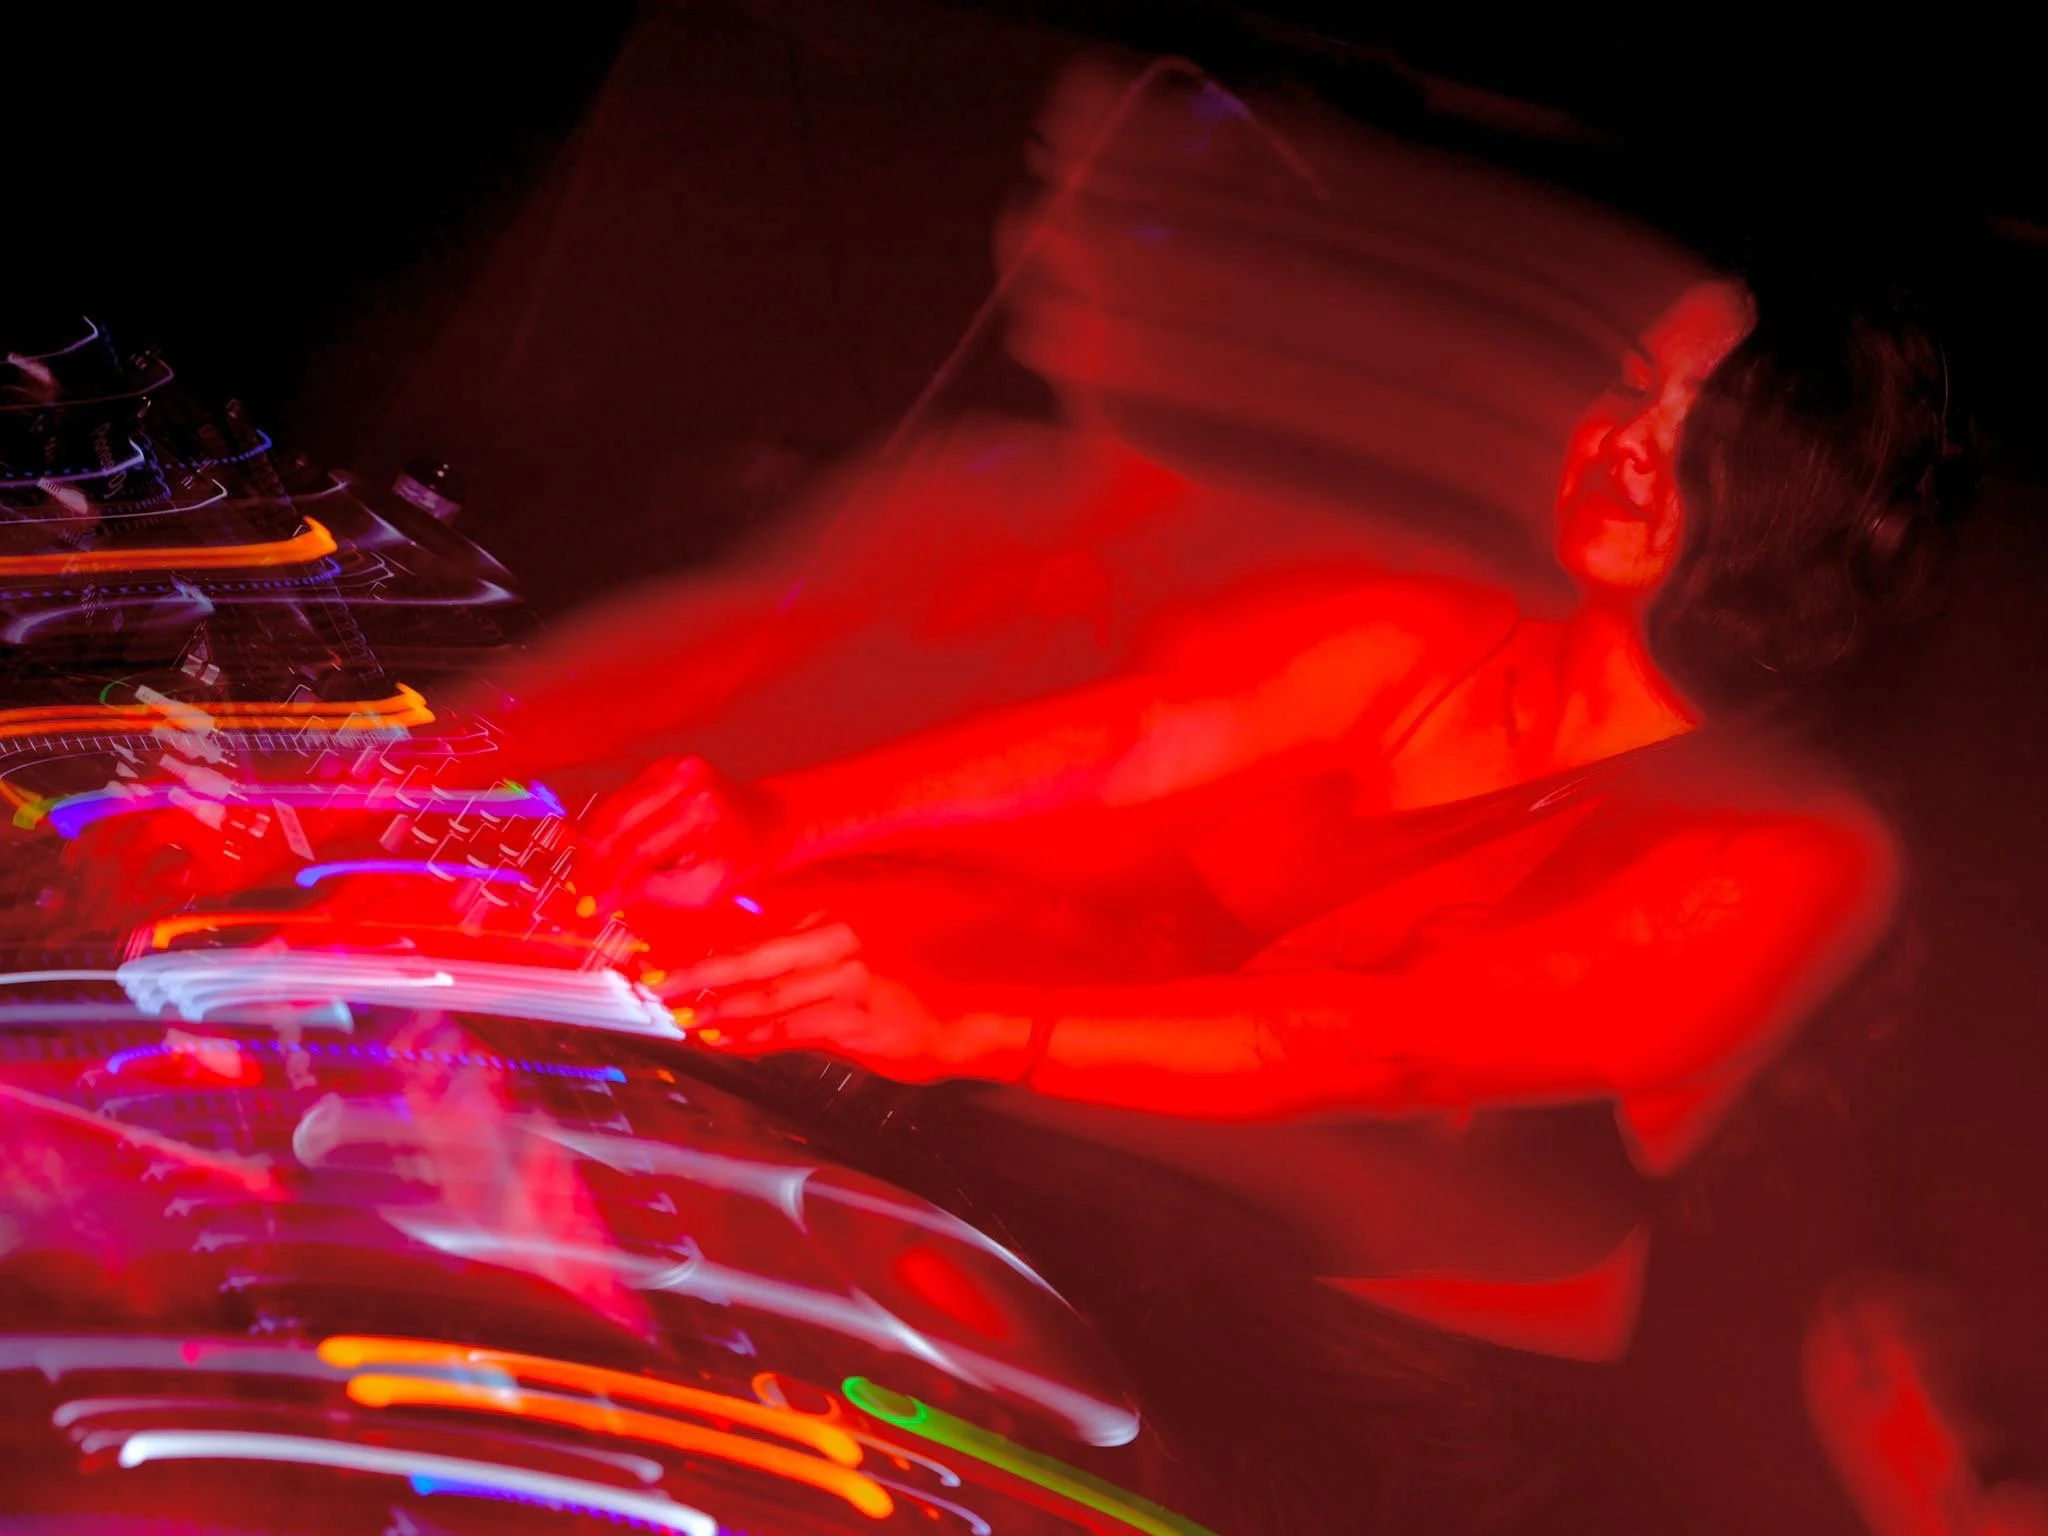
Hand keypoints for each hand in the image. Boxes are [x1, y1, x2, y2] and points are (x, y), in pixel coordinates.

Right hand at [577, 753, 783, 911]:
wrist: (771, 822)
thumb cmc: (743, 860)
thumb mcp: (702, 890)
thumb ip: (652, 893)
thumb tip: (604, 897)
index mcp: (699, 811)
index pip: (638, 850)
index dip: (608, 881)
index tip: (592, 905)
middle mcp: (685, 779)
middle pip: (617, 825)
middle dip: (594, 863)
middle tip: (580, 891)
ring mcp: (673, 766)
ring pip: (613, 810)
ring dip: (596, 845)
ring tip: (589, 876)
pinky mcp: (664, 765)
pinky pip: (623, 800)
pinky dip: (611, 827)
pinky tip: (607, 853)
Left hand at [657, 918, 1025, 1083]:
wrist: (971, 1018)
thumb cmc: (914, 986)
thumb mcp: (860, 950)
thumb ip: (808, 952)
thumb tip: (747, 960)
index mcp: (835, 916)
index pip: (757, 928)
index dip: (708, 944)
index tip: (668, 951)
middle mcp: (838, 940)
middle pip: (749, 958)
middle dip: (694, 975)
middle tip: (654, 986)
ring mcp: (845, 981)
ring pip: (764, 999)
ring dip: (715, 1012)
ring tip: (680, 1018)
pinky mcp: (853, 1022)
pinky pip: (787, 1032)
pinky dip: (748, 1038)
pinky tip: (722, 1041)